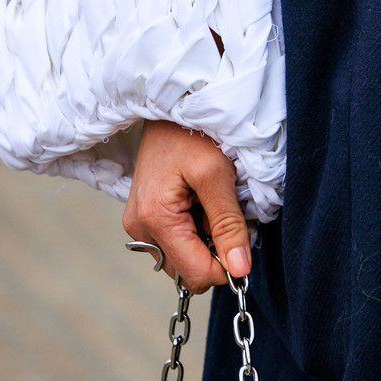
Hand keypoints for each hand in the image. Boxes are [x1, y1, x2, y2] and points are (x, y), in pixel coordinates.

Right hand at [124, 121, 250, 292]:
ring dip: (202, 238)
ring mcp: (138, 224)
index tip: (242, 240)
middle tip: (222, 210)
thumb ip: (228, 224)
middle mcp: (139, 229)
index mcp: (155, 220)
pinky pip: (173, 240)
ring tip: (208, 200)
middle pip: (186, 270)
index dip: (224, 266)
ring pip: (181, 257)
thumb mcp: (217, 174)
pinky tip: (196, 200)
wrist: (168, 106)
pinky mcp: (143, 217)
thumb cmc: (192, 133)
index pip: (195, 275)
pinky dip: (192, 228)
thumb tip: (240, 270)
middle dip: (212, 250)